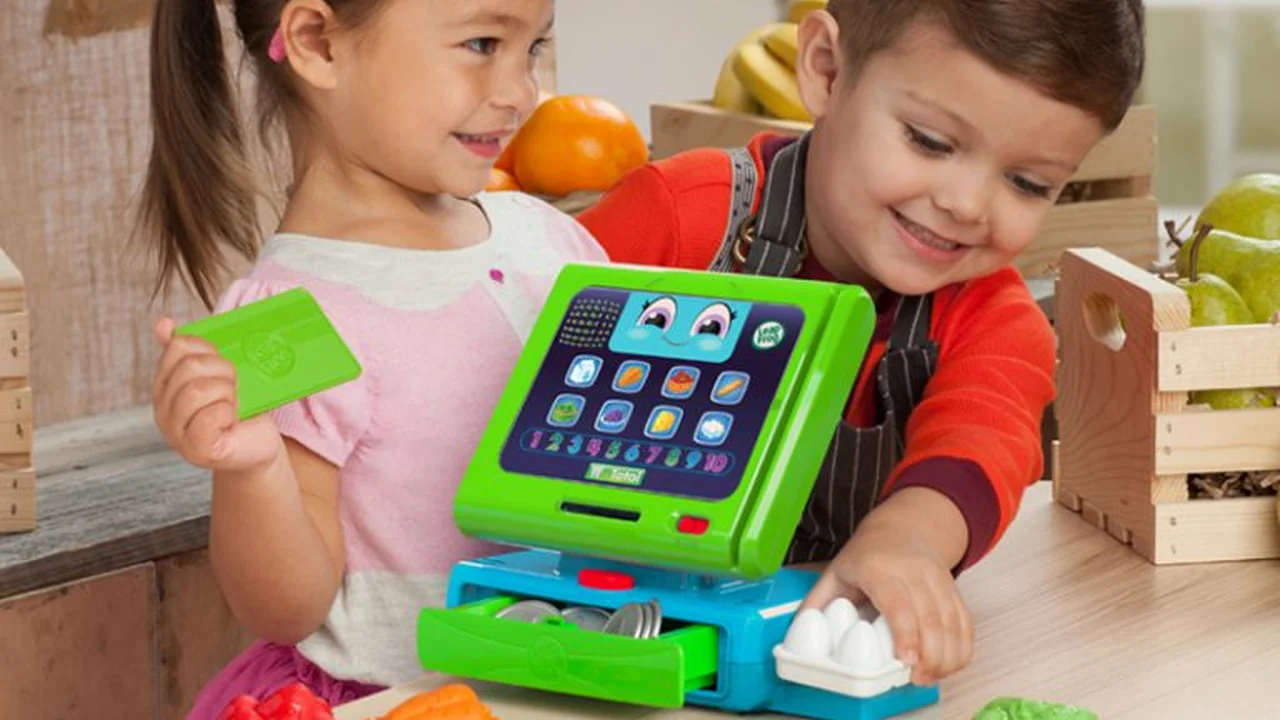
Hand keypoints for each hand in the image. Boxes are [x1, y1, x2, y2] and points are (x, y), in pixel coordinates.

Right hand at [152, 318, 283, 474]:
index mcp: (164, 386)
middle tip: (235, 388)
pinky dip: (229, 413)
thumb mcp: (217, 375)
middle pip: (189, 367)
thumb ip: (191, 352)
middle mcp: (162, 409)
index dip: (210, 351)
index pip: (178, 347)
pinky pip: (211, 416)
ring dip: (228, 393)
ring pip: (198, 391)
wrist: (257, 445)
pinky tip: (232, 421)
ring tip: (234, 405)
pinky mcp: (196, 450)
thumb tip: (163, 324)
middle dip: (224, 372)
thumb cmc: (239, 408)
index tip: (224, 368)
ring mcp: (176, 433)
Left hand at [801, 514, 974, 686]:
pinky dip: (962, 647)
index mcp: (879, 567)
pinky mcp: (954, 590)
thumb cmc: (867, 554)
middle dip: (929, 654)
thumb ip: (818, 603)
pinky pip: (965, 622)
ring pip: (953, 622)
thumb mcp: (836, 572)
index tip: (906, 658)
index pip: (898, 601)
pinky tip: (949, 664)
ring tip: (930, 676)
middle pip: (930, 617)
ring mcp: (938, 580)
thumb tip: (799, 632)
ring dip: (946, 656)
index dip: (905, 631)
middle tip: (916, 678)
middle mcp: (914, 571)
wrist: (902, 528)